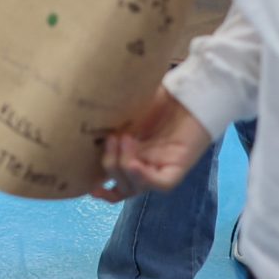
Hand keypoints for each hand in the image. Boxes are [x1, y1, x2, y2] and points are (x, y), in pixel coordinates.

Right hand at [92, 85, 212, 199]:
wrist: (191, 90)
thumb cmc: (162, 95)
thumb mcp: (129, 108)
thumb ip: (112, 119)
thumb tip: (87, 116)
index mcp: (134, 155)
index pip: (117, 181)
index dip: (102, 188)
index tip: (90, 185)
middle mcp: (147, 165)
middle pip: (123, 185)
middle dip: (110, 166)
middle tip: (111, 139)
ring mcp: (162, 167)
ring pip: (137, 187)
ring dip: (123, 167)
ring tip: (124, 139)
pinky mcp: (178, 167)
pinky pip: (160, 183)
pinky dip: (144, 178)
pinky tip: (134, 163)